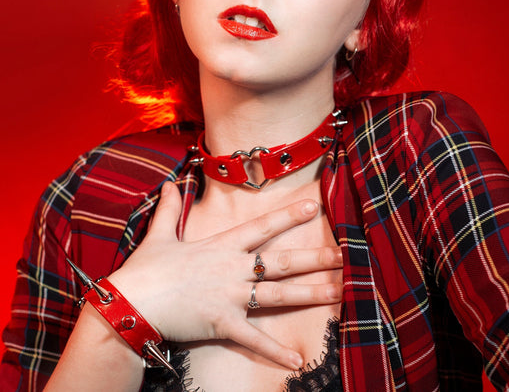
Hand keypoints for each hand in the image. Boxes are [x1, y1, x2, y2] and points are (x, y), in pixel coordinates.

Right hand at [108, 181, 342, 368]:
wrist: (131, 304)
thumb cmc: (147, 269)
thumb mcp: (161, 235)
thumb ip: (170, 209)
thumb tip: (170, 182)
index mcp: (222, 246)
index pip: (262, 227)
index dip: (288, 216)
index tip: (312, 207)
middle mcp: (234, 269)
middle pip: (282, 262)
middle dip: (314, 259)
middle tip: (342, 257)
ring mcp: (231, 297)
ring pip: (280, 295)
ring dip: (311, 294)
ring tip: (338, 293)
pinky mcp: (223, 324)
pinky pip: (255, 340)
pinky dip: (276, 351)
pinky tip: (299, 360)